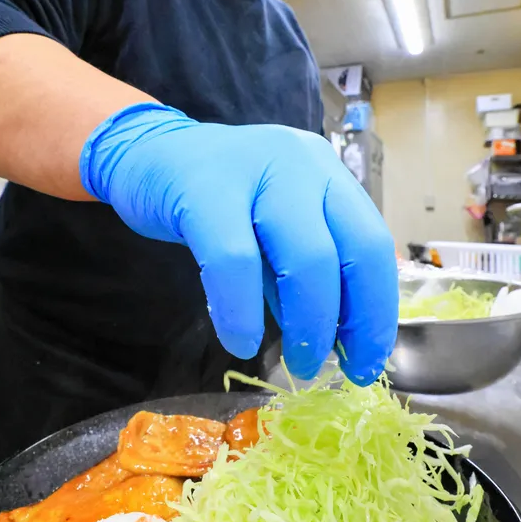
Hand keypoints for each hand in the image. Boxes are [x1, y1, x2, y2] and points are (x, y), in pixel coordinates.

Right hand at [80, 104, 397, 382]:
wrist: (143, 153)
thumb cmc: (213, 198)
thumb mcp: (270, 227)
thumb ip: (301, 270)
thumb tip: (336, 338)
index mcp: (327, 174)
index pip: (373, 244)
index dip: (377, 311)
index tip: (368, 360)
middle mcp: (304, 164)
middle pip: (352, 251)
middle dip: (351, 324)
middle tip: (335, 369)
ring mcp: (258, 170)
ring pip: (305, 258)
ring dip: (308, 324)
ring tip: (299, 363)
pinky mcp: (204, 188)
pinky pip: (235, 261)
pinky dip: (242, 312)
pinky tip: (241, 341)